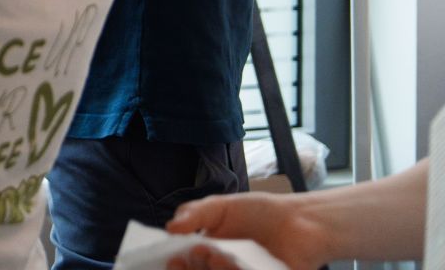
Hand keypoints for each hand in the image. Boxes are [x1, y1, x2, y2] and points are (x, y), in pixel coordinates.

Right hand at [164, 192, 333, 269]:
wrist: (302, 223)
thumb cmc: (261, 213)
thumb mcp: (221, 207)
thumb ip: (194, 214)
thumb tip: (169, 228)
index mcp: (207, 252)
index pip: (184, 265)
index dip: (176, 265)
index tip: (173, 260)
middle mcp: (222, 269)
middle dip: (194, 268)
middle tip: (203, 251)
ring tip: (222, 256)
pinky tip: (242, 266)